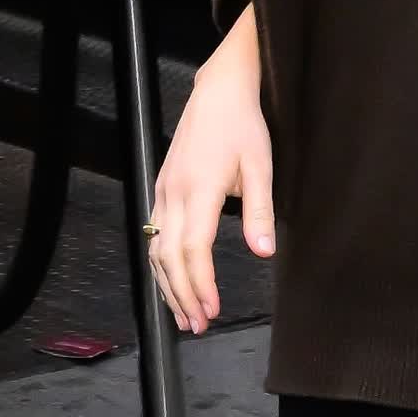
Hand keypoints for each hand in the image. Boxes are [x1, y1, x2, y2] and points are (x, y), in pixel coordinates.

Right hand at [146, 49, 275, 334]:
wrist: (218, 91)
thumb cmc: (242, 125)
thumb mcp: (260, 165)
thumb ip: (259, 211)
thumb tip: (263, 252)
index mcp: (199, 189)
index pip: (194, 250)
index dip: (200, 284)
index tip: (212, 310)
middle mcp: (174, 193)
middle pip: (169, 257)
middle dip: (182, 295)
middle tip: (198, 325)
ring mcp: (163, 189)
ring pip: (156, 248)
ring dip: (168, 284)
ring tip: (184, 314)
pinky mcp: (162, 186)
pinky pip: (154, 232)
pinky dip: (161, 263)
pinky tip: (171, 278)